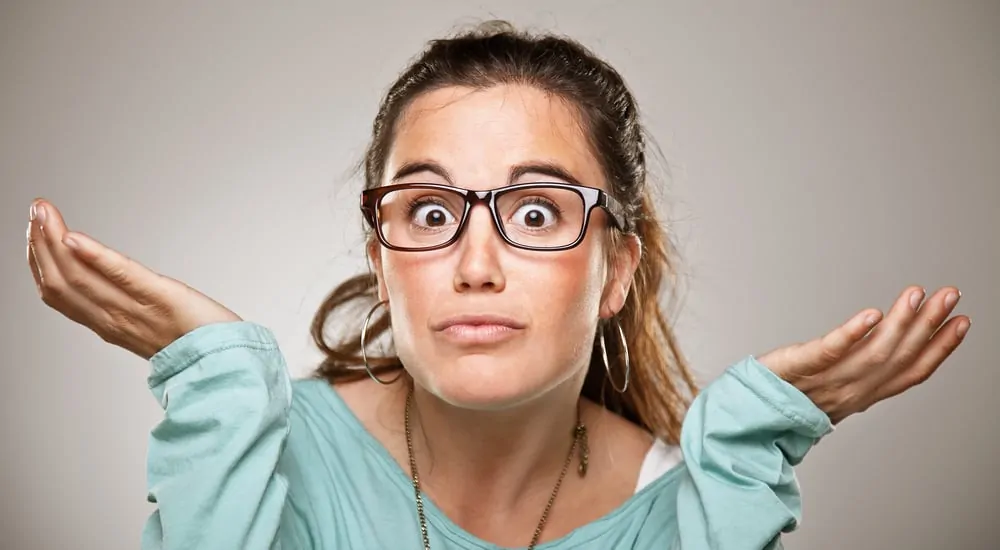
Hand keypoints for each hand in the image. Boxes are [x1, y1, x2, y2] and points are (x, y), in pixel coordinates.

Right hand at [26, 199, 242, 359]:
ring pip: (80, 278)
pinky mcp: (162, 297)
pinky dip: (95, 257)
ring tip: (44, 214)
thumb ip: (125, 303)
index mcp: (110, 325)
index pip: (60, 293)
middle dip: (40, 244)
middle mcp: (115, 320)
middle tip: (34, 211)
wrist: (228, 362)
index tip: (32, 231)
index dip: (38, 262)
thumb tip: (108, 280)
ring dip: (56, 241)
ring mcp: (136, 310)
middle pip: (61, 282)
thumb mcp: (150, 322)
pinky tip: (75, 238)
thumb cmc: (198, 341)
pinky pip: (122, 277)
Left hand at [756, 286, 969, 424]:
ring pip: (873, 352)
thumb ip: (861, 365)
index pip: (911, 373)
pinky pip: (830, 351)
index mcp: (863, 394)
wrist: (748, 414)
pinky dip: (852, 334)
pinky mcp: (799, 366)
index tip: (962, 322)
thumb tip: (885, 334)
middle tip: (950, 294)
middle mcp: (851, 390)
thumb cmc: (787, 397)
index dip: (940, 349)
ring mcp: (826, 380)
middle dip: (930, 325)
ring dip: (900, 322)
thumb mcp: (834, 385)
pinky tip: (871, 314)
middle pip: (899, 357)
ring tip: (917, 295)